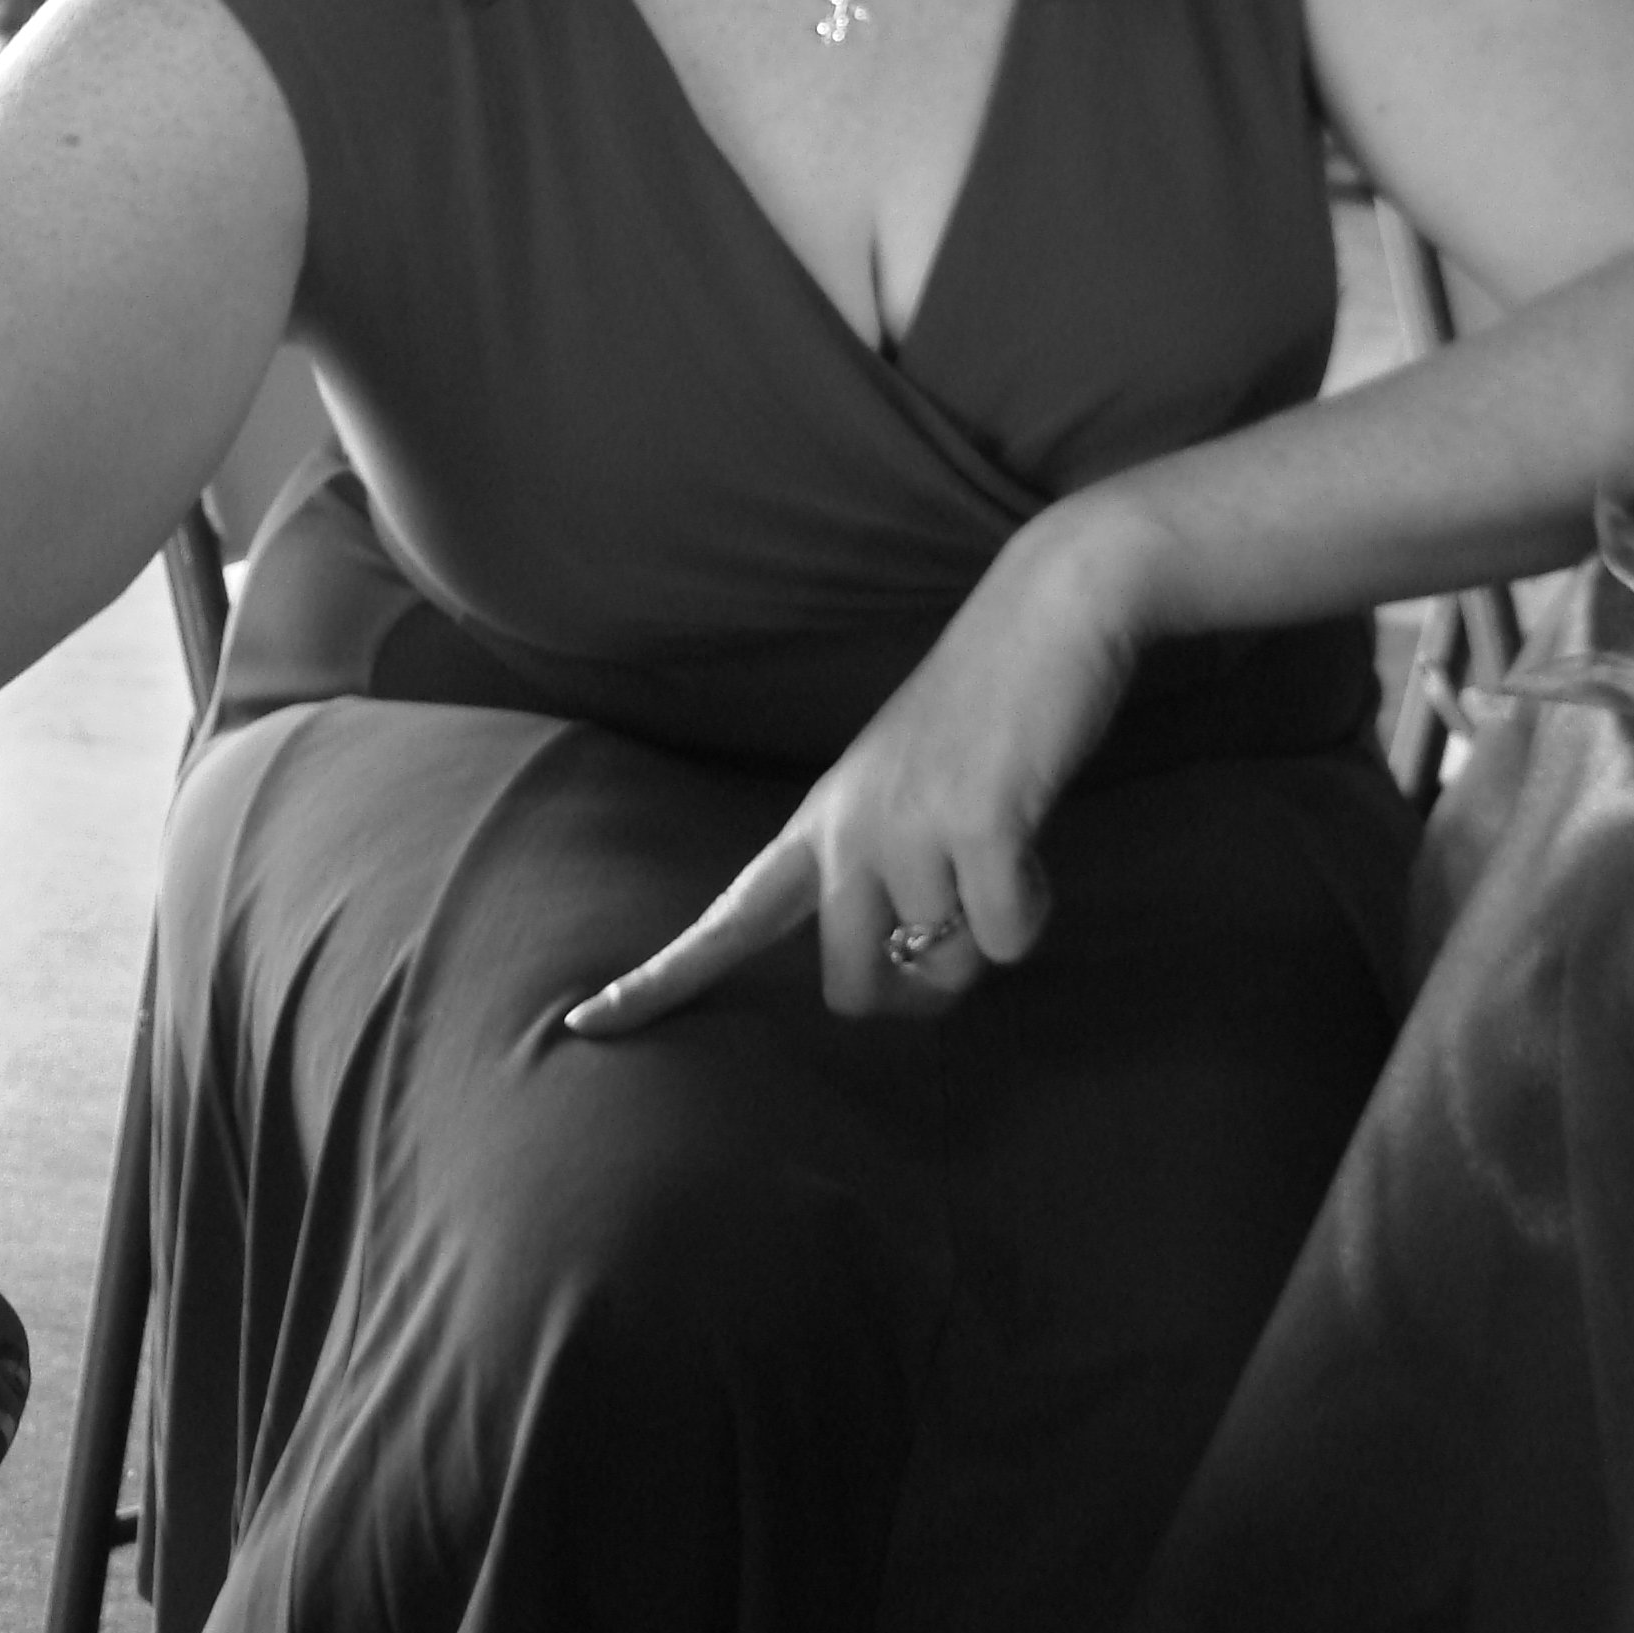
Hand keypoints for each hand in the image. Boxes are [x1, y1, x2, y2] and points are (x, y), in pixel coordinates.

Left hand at [564, 499, 1156, 1036]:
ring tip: (1007, 841)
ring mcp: (905, 828)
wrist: (1050, 608)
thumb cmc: (989, 706)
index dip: (658, 979)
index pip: (725, 918)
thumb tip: (908, 967)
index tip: (583, 1024)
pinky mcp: (974, 826)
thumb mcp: (905, 785)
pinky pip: (1007, 941)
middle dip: (918, 990)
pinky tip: (1033, 840)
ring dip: (991, 929)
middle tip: (965, 931)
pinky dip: (1034, 911)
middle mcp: (845, 831)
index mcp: (819, 821)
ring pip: (947, 966)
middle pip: (852, 988)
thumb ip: (883, 867)